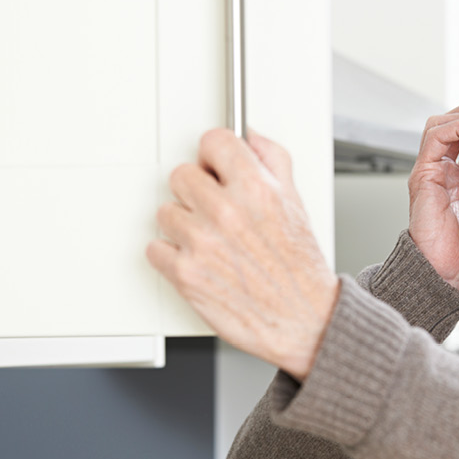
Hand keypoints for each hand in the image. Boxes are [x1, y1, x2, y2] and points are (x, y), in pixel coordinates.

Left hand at [147, 129, 338, 380]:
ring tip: (210, 240)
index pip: (214, 141)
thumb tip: (252, 137)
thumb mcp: (297, 203)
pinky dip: (171, 255)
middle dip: (196, 190)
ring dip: (183, 224)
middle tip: (214, 208)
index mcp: (257, 189)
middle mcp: (227, 212)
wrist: (303, 320)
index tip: (217, 166)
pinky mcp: (185, 274)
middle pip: (181, 174)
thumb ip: (274, 161)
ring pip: (166, 211)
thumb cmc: (300, 269)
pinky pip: (155, 248)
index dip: (216, 155)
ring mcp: (202, 243)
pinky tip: (198, 260)